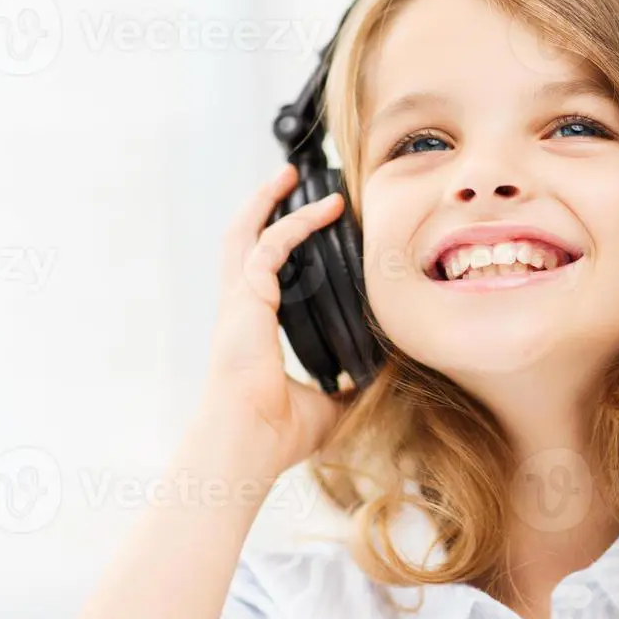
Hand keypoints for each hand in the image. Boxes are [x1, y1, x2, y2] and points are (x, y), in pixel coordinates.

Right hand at [199, 162, 355, 479]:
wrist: (250, 444)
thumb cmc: (278, 434)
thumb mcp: (329, 404)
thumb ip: (351, 386)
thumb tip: (380, 377)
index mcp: (254, 329)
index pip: (261, 272)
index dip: (279, 242)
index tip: (305, 223)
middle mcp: (240, 309)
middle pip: (243, 240)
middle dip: (263, 205)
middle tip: (288, 178)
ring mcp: (238, 302)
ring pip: (246, 233)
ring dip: (268, 200)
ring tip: (291, 174)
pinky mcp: (244, 300)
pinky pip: (267, 247)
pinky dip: (292, 224)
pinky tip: (319, 210)